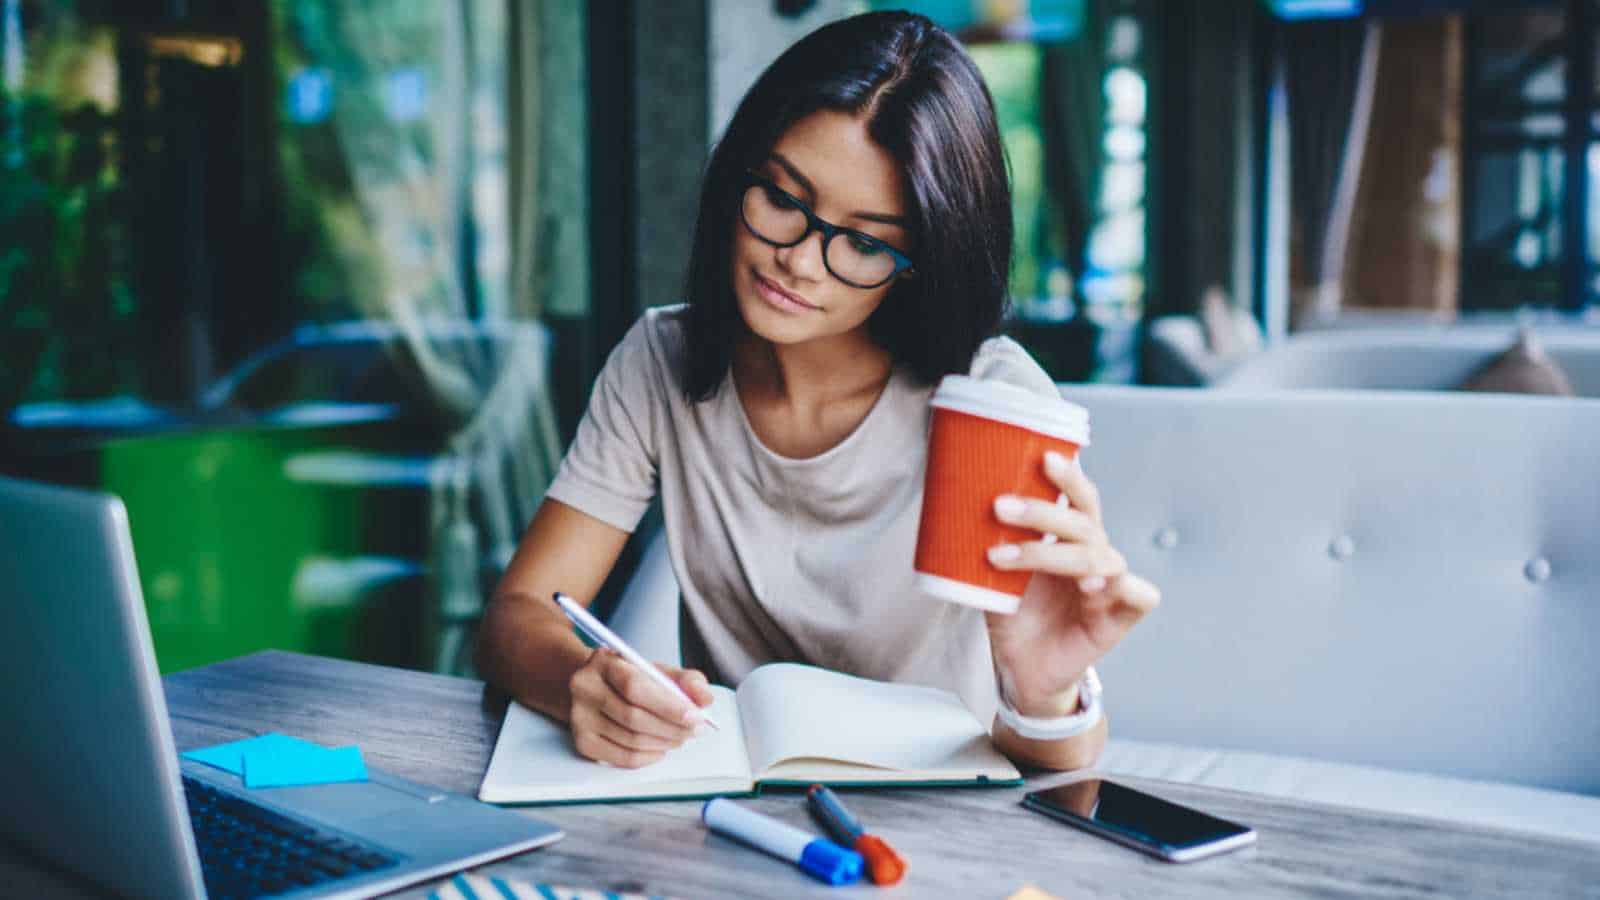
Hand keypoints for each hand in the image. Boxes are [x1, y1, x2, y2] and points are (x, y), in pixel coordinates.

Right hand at [567, 648, 714, 767]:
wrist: (593, 688)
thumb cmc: (629, 679)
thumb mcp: (657, 671)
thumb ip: (686, 681)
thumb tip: (704, 699)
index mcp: (603, 662)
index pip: (635, 686)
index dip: (668, 705)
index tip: (695, 715)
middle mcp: (584, 688)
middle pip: (632, 717)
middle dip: (671, 727)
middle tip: (694, 730)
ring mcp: (579, 717)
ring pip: (629, 740)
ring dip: (663, 743)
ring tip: (680, 737)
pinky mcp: (582, 742)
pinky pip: (621, 758)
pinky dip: (648, 757)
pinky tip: (661, 748)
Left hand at [984, 450, 1160, 715]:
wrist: (1020, 669)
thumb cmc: (1014, 615)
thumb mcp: (993, 572)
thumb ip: (987, 540)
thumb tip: (953, 500)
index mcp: (1071, 537)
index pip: (1079, 497)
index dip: (1067, 476)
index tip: (1042, 457)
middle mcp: (1094, 554)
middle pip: (1083, 521)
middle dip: (1041, 512)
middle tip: (999, 506)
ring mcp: (1110, 585)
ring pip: (1097, 555)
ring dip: (1048, 553)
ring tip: (1002, 557)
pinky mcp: (1119, 618)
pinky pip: (1139, 594)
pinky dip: (1117, 585)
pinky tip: (1088, 586)